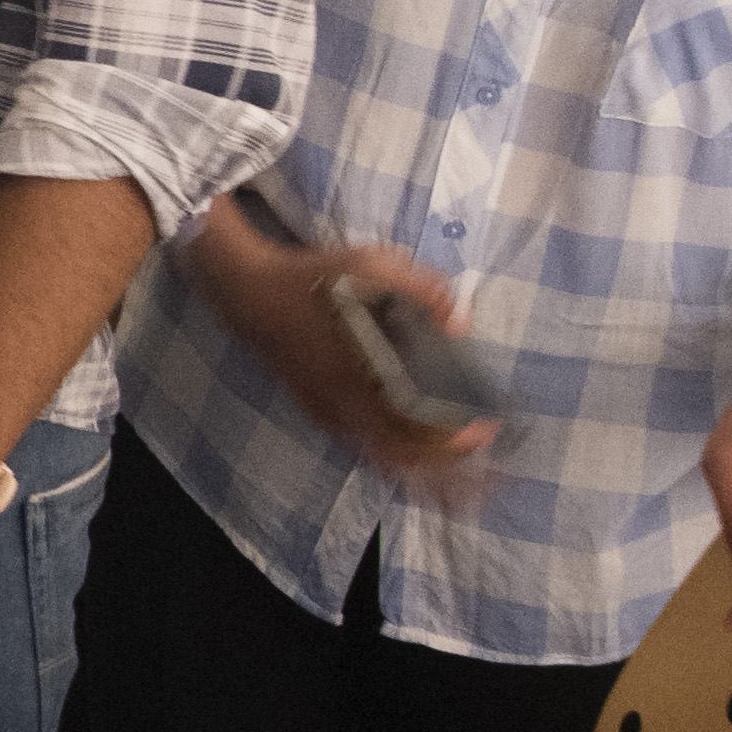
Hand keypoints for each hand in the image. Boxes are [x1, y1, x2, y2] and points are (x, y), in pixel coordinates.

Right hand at [180, 210, 491, 479]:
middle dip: (443, 462)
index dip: (448, 434)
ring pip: (380, 455)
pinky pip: (364, 444)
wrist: (249, 294)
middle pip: (399, 452)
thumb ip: (421, 289)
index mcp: (355, 371)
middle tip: (477, 449)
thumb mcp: (369, 263)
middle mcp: (341, 401)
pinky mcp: (319, 412)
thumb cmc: (310, 277)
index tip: (482, 430)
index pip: (410, 422)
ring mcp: (327, 411)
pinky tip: (418, 450)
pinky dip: (395, 454)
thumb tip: (460, 324)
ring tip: (456, 468)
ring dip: (421, 465)